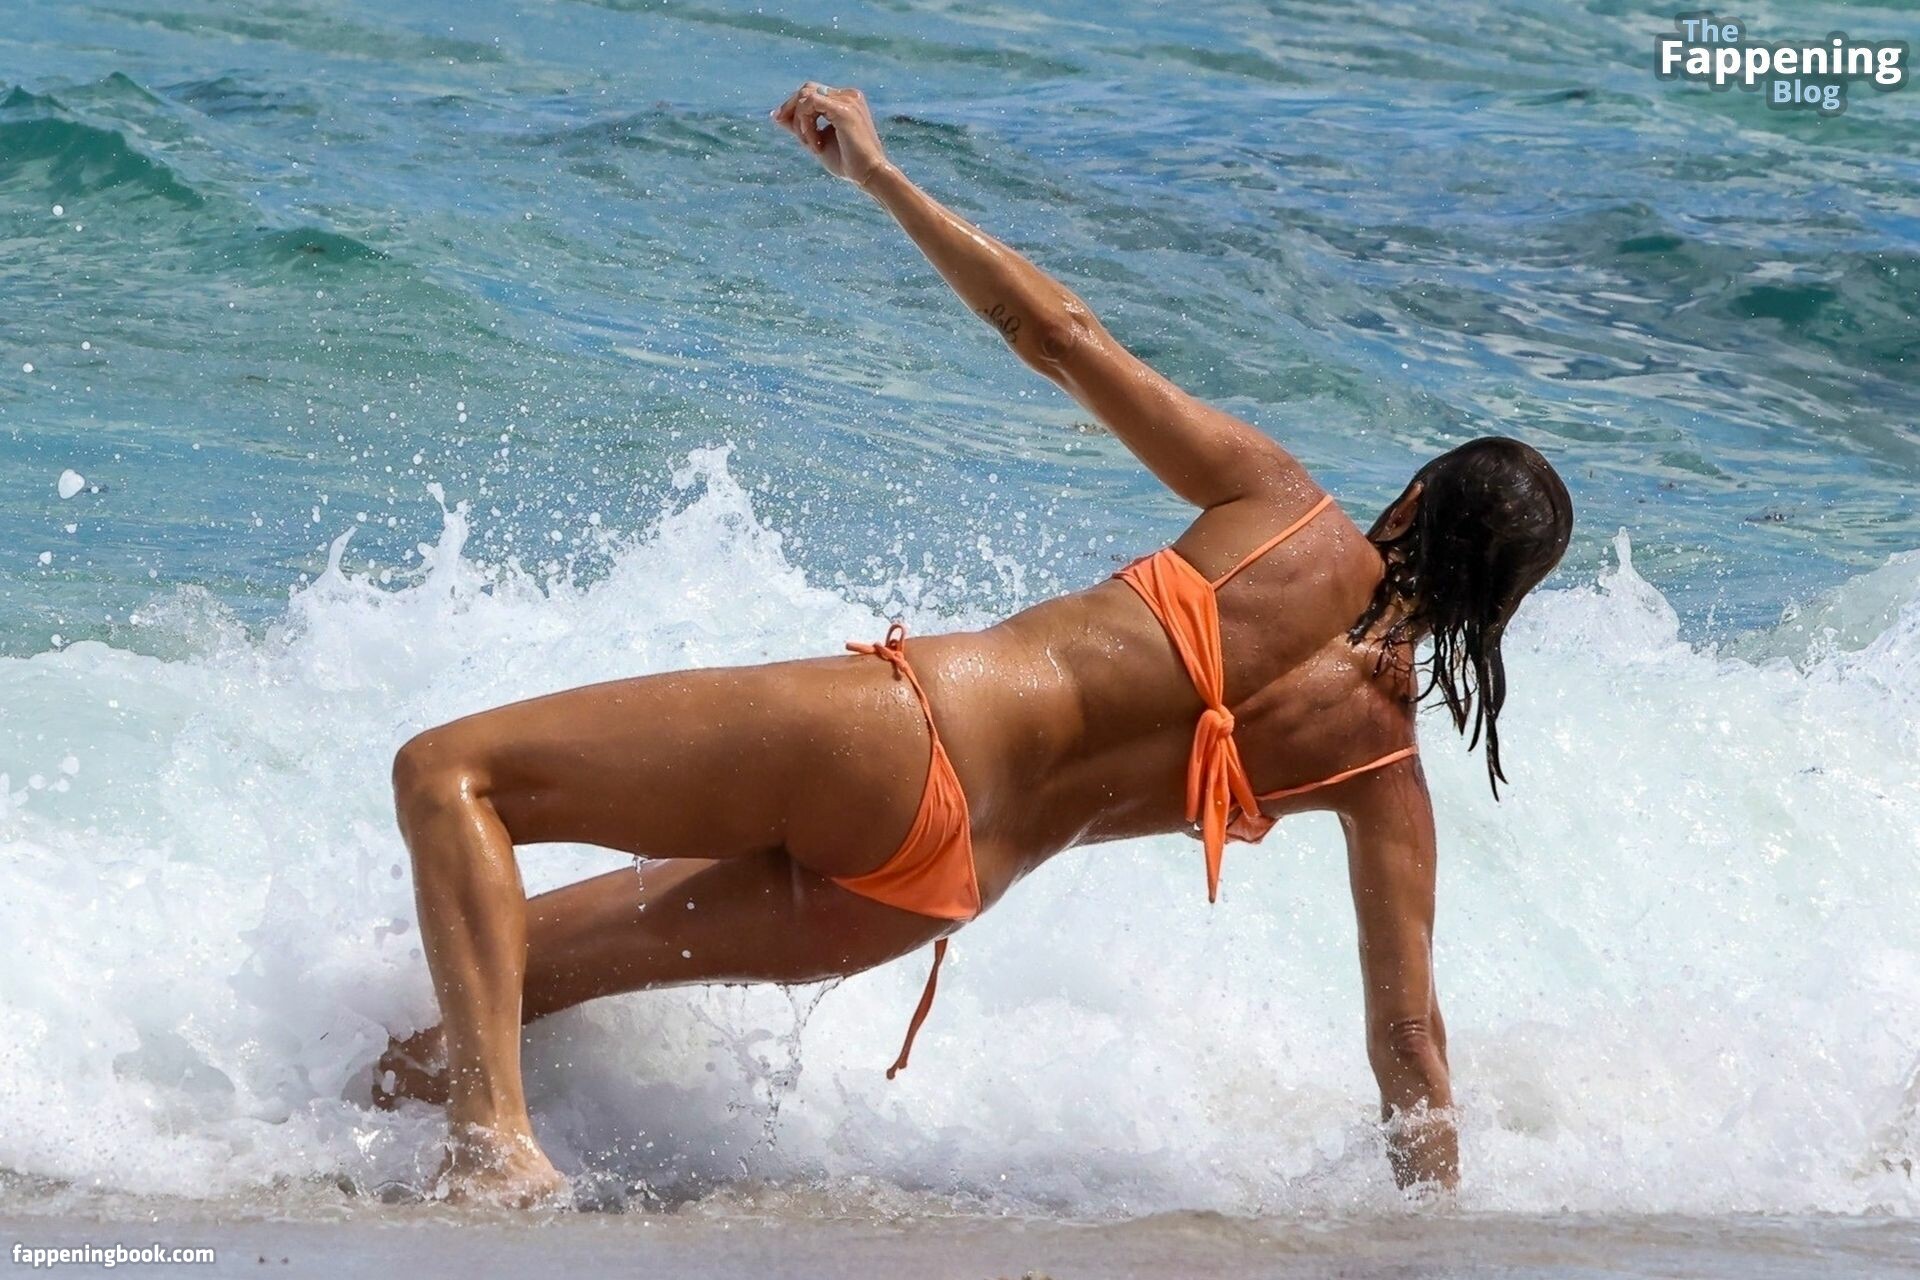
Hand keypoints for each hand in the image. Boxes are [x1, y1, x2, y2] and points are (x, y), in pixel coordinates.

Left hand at [771, 82, 888, 186]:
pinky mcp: (844, 109)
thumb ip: (799, 126)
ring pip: (806, 96)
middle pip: (806, 89)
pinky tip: (814, 144)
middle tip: (796, 136)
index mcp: (845, 100)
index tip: (778, 119)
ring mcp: (848, 100)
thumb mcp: (816, 140)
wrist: (869, 175)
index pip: (811, 92)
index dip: (792, 105)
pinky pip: (810, 104)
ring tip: (811, 145)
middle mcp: (848, 95)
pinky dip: (806, 124)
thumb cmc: (847, 162)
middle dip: (791, 110)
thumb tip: (776, 115)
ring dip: (800, 122)